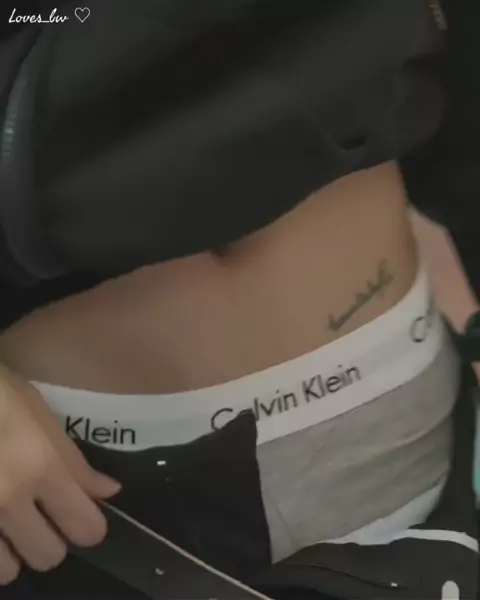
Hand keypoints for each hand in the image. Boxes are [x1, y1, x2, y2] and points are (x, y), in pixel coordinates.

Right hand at [0, 366, 120, 584]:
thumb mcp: (40, 416)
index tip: (83, 517)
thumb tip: (109, 491)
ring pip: (7, 571)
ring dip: (13, 552)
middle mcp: (7, 501)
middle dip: (51, 540)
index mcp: (40, 468)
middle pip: (48, 556)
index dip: (90, 526)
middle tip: (42, 518)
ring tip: (8, 524)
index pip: (84, 527)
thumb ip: (74, 461)